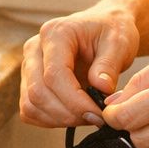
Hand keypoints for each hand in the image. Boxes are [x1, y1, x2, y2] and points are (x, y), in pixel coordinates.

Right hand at [19, 8, 139, 128]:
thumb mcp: (119, 42)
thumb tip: (101, 88)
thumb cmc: (111, 31)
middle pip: (38, 92)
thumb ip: (109, 64)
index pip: (54, 75)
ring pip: (30, 105)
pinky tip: (74, 116)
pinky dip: (50, 120)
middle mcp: (35, 48)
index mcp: (55, 33)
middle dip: (68, 114)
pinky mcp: (29, 82)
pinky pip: (30, 111)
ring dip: (59, 119)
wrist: (105, 27)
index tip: (99, 114)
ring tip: (87, 116)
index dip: (75, 101)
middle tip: (96, 118)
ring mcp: (29, 66)